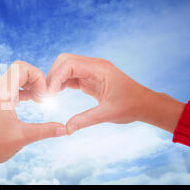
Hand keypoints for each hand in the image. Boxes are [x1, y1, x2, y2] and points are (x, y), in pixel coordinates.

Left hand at [0, 61, 65, 184]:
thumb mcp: (22, 137)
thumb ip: (45, 130)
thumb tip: (66, 129)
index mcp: (2, 94)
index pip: (22, 68)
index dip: (38, 77)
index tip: (44, 97)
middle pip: (19, 69)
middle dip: (36, 78)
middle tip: (44, 97)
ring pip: (16, 79)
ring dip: (31, 85)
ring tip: (41, 101)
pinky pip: (13, 89)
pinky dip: (25, 92)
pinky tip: (34, 103)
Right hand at [47, 53, 184, 133]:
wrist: (144, 104)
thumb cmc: (131, 106)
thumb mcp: (108, 114)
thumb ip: (85, 120)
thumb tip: (66, 129)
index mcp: (100, 69)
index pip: (69, 65)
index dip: (55, 77)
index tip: (48, 95)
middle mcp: (94, 65)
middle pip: (64, 61)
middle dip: (52, 76)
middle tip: (45, 96)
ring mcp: (91, 70)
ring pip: (64, 67)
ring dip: (54, 79)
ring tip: (48, 97)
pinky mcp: (89, 77)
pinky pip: (69, 75)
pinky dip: (60, 83)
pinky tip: (55, 95)